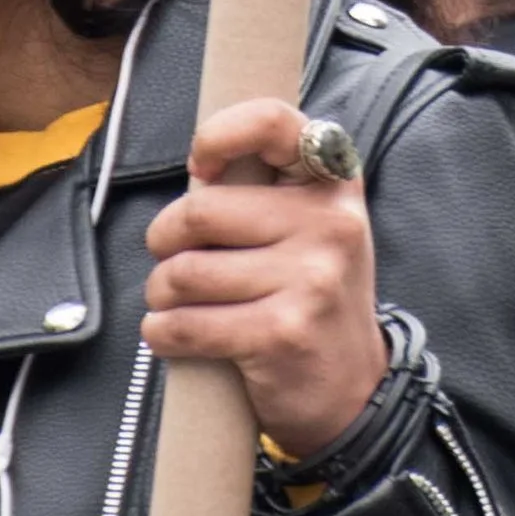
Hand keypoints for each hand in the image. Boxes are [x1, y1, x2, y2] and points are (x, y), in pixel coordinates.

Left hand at [141, 98, 387, 463]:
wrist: (353, 393)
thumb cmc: (311, 299)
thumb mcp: (311, 228)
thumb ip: (265, 188)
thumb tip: (196, 169)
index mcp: (334, 183)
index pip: (273, 121)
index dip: (219, 135)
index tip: (199, 167)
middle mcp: (330, 224)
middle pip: (200, 210)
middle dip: (165, 240)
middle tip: (172, 259)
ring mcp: (310, 279)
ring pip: (185, 271)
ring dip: (161, 293)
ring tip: (176, 303)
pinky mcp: (282, 332)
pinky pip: (188, 324)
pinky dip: (162, 332)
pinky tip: (170, 335)